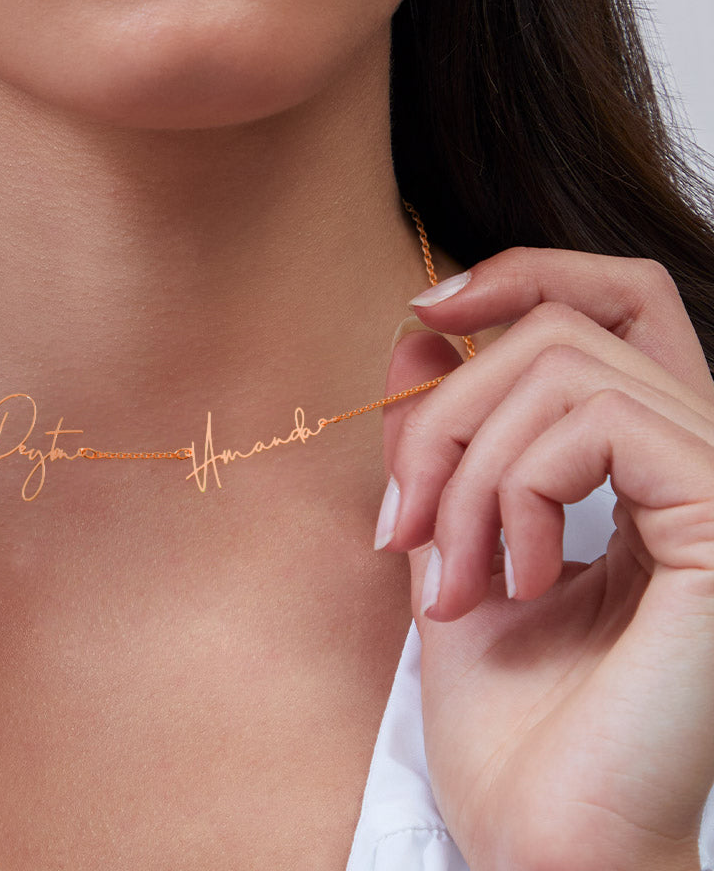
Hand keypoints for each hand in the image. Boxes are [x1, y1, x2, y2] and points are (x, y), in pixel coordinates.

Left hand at [379, 249, 713, 870]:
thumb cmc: (508, 712)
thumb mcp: (452, 538)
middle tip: (404, 527)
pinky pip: (596, 422)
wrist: (546, 836)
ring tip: (453, 579)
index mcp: (646, 461)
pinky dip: (518, 489)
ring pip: (564, 368)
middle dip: (446, 415)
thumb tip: (422, 328)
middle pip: (561, 330)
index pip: (616, 302)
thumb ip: (445, 433)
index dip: (523, 274)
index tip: (424, 311)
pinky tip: (516, 582)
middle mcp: (699, 457)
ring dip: (467, 471)